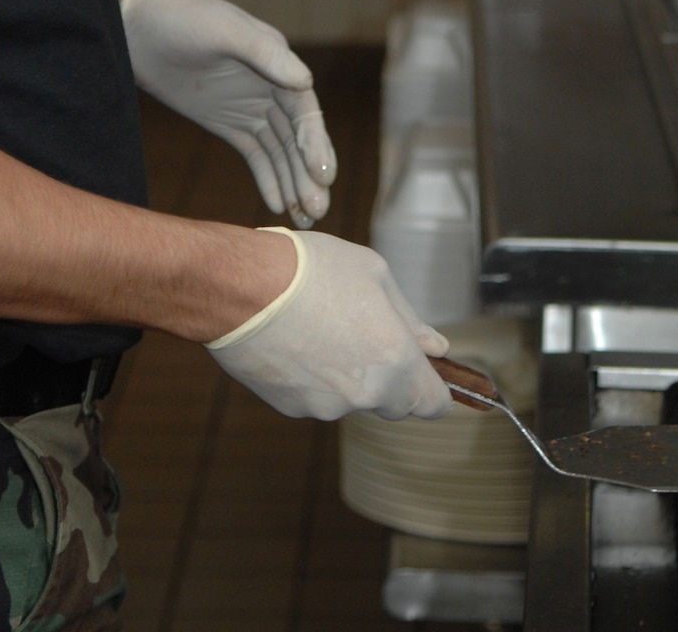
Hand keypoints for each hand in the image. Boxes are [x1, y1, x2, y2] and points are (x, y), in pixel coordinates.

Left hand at [120, 0, 337, 225]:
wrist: (138, 27)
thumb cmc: (183, 18)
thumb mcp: (223, 30)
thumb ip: (265, 54)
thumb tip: (306, 82)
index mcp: (278, 61)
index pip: (304, 110)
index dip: (315, 143)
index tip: (322, 175)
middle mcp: (272, 86)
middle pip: (297, 137)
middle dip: (309, 173)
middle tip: (319, 210)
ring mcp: (250, 107)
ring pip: (280, 151)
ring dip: (294, 182)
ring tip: (306, 218)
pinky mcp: (228, 123)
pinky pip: (255, 155)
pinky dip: (268, 180)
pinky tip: (277, 206)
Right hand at [207, 228, 451, 420]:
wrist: (242, 286)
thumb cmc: (313, 269)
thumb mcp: (373, 274)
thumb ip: (408, 318)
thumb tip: (436, 347)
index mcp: (394, 360)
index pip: (433, 403)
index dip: (435, 389)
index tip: (429, 372)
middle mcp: (364, 393)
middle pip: (393, 403)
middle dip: (390, 378)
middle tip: (367, 333)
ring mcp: (325, 406)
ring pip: (351, 398)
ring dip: (347, 374)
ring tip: (320, 325)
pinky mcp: (291, 408)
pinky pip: (315, 397)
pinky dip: (312, 377)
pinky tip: (295, 338)